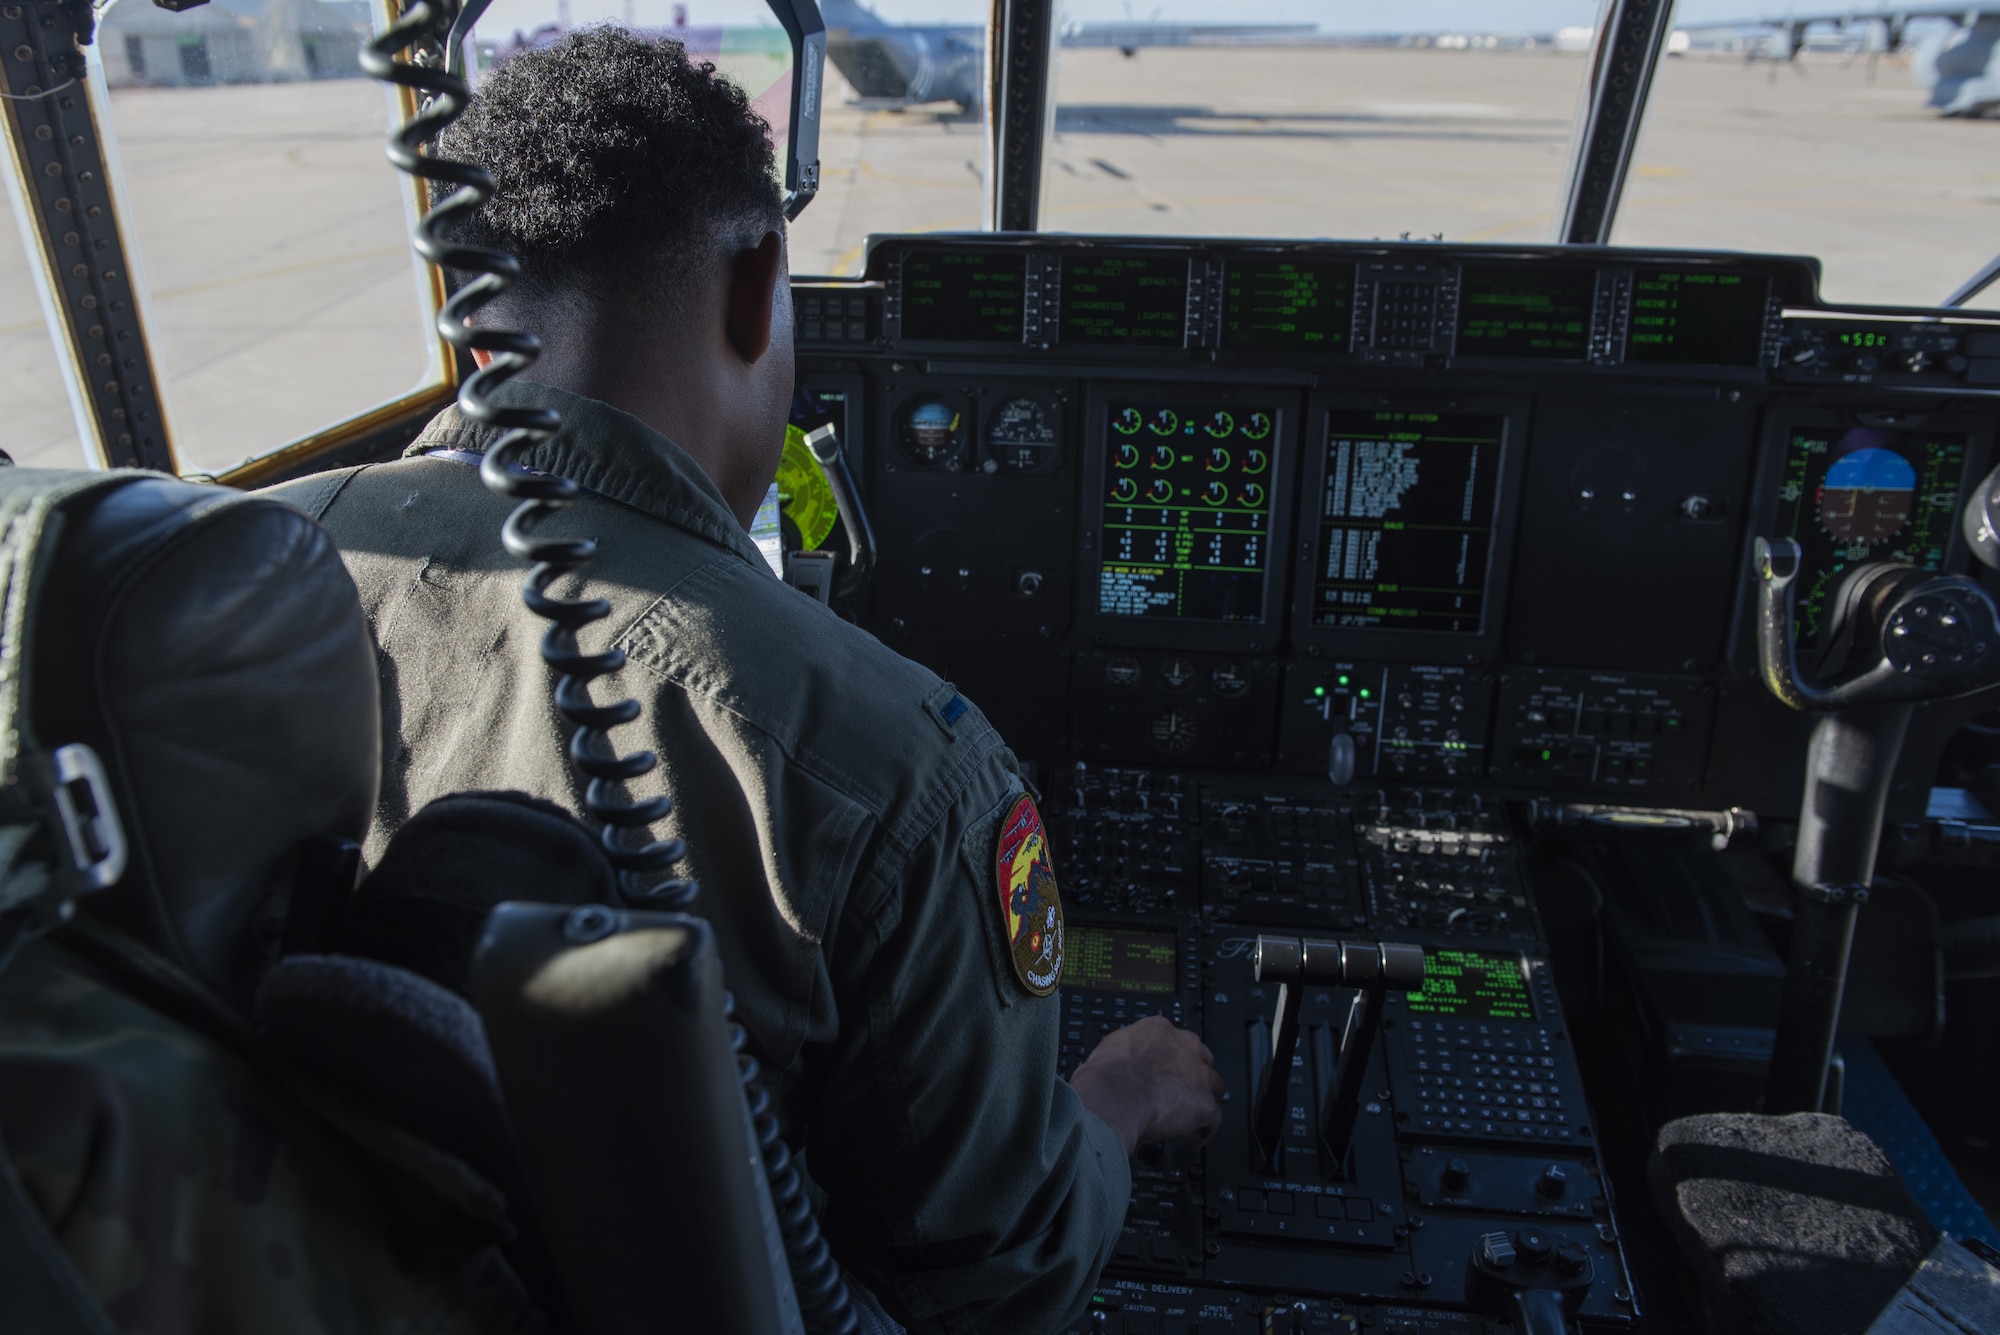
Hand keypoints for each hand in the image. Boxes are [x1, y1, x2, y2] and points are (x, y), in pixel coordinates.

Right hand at [1069, 1015, 1223, 1156]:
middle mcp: (1183, 1046)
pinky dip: (1202, 1132)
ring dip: (1202, 1102)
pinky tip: (1187, 1142)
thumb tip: (1109, 1071)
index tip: (1161, 1072)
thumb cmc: (1102, 1078)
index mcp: (1158, 1031)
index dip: (1169, 1060)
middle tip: (1177, 1095)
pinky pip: (1213, 1120)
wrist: (1113, 1096)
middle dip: (1192, 1077)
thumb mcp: (1106, 1053)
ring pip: (1213, 1086)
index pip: (1173, 1041)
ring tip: (1188, 1119)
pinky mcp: (1204, 1103)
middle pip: (1200, 1059)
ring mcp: (1198, 1074)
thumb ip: (1119, 1057)